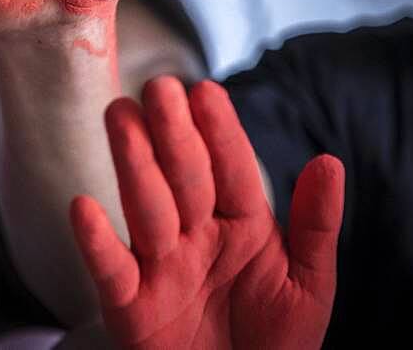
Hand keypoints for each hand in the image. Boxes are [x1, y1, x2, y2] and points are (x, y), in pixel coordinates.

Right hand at [70, 77, 343, 348]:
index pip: (231, 168)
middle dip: (172, 132)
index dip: (219, 132)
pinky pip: (111, 270)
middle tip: (158, 87)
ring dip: (134, 164)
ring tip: (121, 118)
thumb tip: (329, 160)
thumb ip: (316, 225)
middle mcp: (196, 234)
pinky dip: (95, 241)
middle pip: (182, 177)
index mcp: (242, 223)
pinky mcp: (129, 304)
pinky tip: (83, 206)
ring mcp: (160, 265)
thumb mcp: (308, 284)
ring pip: (146, 208)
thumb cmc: (275, 340)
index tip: (205, 91)